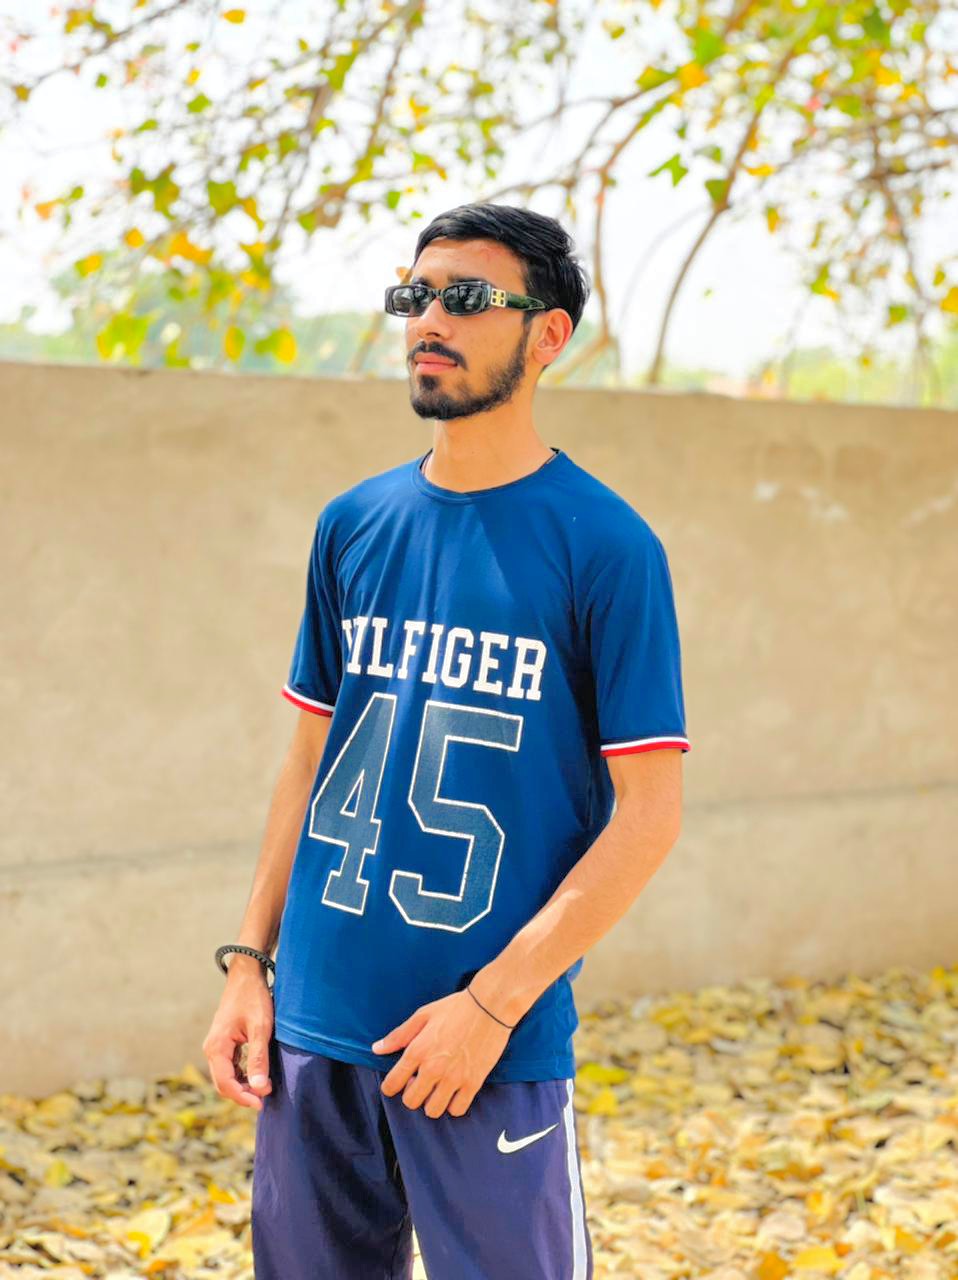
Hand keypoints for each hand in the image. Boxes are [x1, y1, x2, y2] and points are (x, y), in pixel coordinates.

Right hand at [202, 964, 274, 1110]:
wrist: (247, 975)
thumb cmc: (254, 998)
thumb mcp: (260, 1028)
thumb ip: (258, 1058)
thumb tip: (259, 1088)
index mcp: (216, 1047)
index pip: (225, 1083)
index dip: (242, 1097)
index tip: (262, 1103)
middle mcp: (211, 1049)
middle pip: (223, 1083)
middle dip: (243, 1094)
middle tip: (265, 1097)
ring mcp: (216, 1046)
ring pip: (226, 1076)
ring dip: (243, 1085)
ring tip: (264, 1087)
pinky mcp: (224, 1043)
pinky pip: (229, 1067)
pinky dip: (242, 1075)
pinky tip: (257, 1075)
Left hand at [372, 988, 511, 1118]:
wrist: (490, 1006)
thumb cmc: (456, 1007)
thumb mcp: (423, 1015)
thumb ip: (399, 1035)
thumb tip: (377, 1049)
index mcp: (418, 1050)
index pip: (392, 1084)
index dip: (391, 1086)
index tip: (398, 1082)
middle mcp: (433, 1068)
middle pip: (411, 1102)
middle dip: (412, 1094)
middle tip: (420, 1081)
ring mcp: (454, 1078)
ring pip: (433, 1110)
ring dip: (432, 1102)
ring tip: (437, 1088)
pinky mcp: (473, 1083)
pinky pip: (457, 1110)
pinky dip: (453, 1104)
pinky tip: (454, 1091)